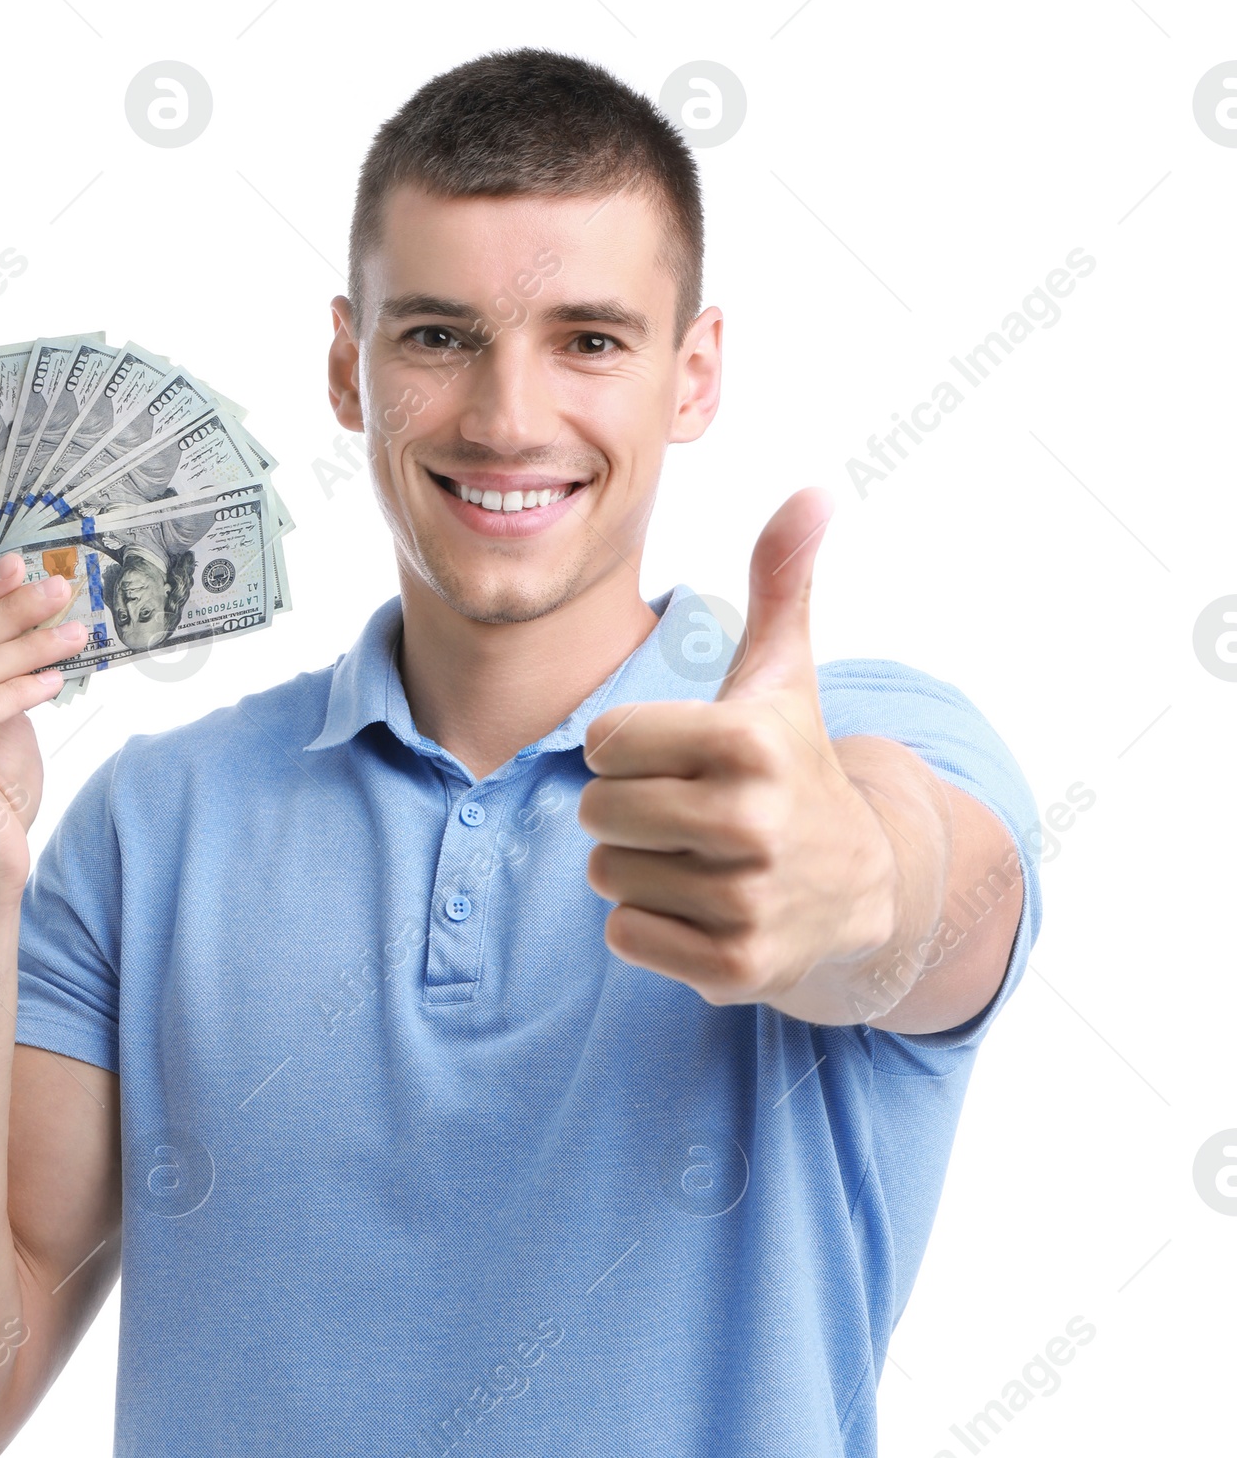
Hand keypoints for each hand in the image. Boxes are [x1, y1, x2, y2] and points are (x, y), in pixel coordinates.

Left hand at [579, 488, 911, 1013]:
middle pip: (596, 810)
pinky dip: (650, 924)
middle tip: (686, 811)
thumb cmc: (794, 764)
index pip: (605, 741)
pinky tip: (702, 905)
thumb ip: (781, 580)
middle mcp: (753, 823)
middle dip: (627, 807)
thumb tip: (816, 490)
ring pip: (606, 873)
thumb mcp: (785, 673)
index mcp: (749, 742)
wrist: (860, 887)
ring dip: (637, 865)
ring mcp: (745, 901)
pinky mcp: (733, 967)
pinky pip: (625, 934)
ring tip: (699, 857)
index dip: (631, 747)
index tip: (684, 755)